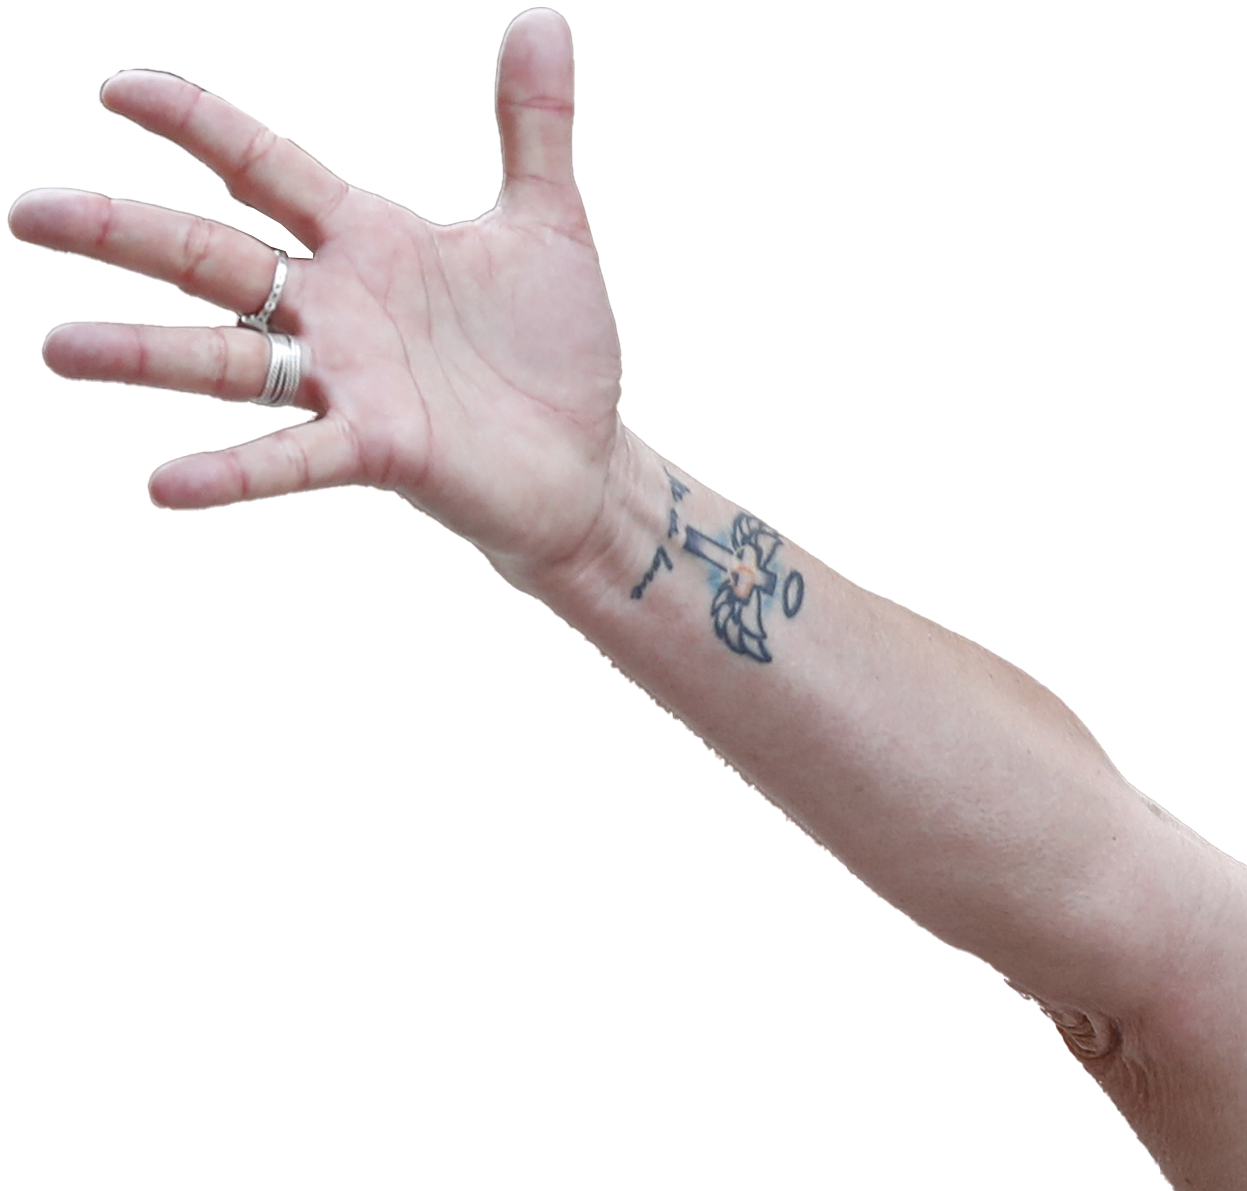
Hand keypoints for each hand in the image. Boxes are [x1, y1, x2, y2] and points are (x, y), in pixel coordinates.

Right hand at [10, 9, 625, 586]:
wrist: (588, 460)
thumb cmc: (553, 348)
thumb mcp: (548, 225)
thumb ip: (533, 127)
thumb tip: (544, 20)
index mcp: (364, 240)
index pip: (260, 165)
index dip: (196, 124)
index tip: (121, 88)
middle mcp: (335, 307)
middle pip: (208, 257)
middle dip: (122, 231)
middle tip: (29, 213)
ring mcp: (348, 381)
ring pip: (225, 359)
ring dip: (144, 355)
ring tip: (59, 349)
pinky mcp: (379, 450)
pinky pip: (292, 458)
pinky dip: (234, 471)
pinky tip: (166, 486)